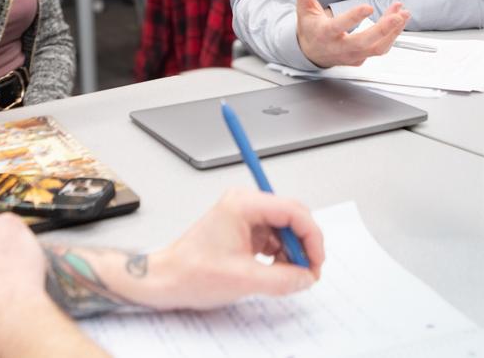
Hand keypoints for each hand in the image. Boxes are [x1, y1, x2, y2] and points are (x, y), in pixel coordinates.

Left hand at [146, 188, 325, 309]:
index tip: (315, 261)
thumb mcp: (244, 279)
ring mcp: (245, 215)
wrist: (168, 279)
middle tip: (308, 270)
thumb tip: (306, 277)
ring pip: (285, 228)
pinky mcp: (245, 229)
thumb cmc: (191, 272)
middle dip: (304, 244)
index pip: (293, 211)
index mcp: (243, 204)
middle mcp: (245, 203)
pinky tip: (277, 270)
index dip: (311, 237)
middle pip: (292, 216)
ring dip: (293, 251)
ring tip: (289, 274)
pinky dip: (281, 254)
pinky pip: (274, 237)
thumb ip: (282, 279)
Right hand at [287, 0, 408, 67]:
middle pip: (364, 42)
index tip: (368, 6)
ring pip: (376, 48)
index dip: (353, 18)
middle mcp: (339, 48)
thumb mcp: (304, 7)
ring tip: (403, 13)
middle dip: (383, 29)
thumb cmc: (310, 28)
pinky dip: (392, 36)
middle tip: (397, 16)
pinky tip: (398, 20)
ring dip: (392, 31)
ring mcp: (352, 56)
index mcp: (324, 34)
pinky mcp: (361, 59)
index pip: (339, 27)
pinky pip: (380, 49)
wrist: (310, 53)